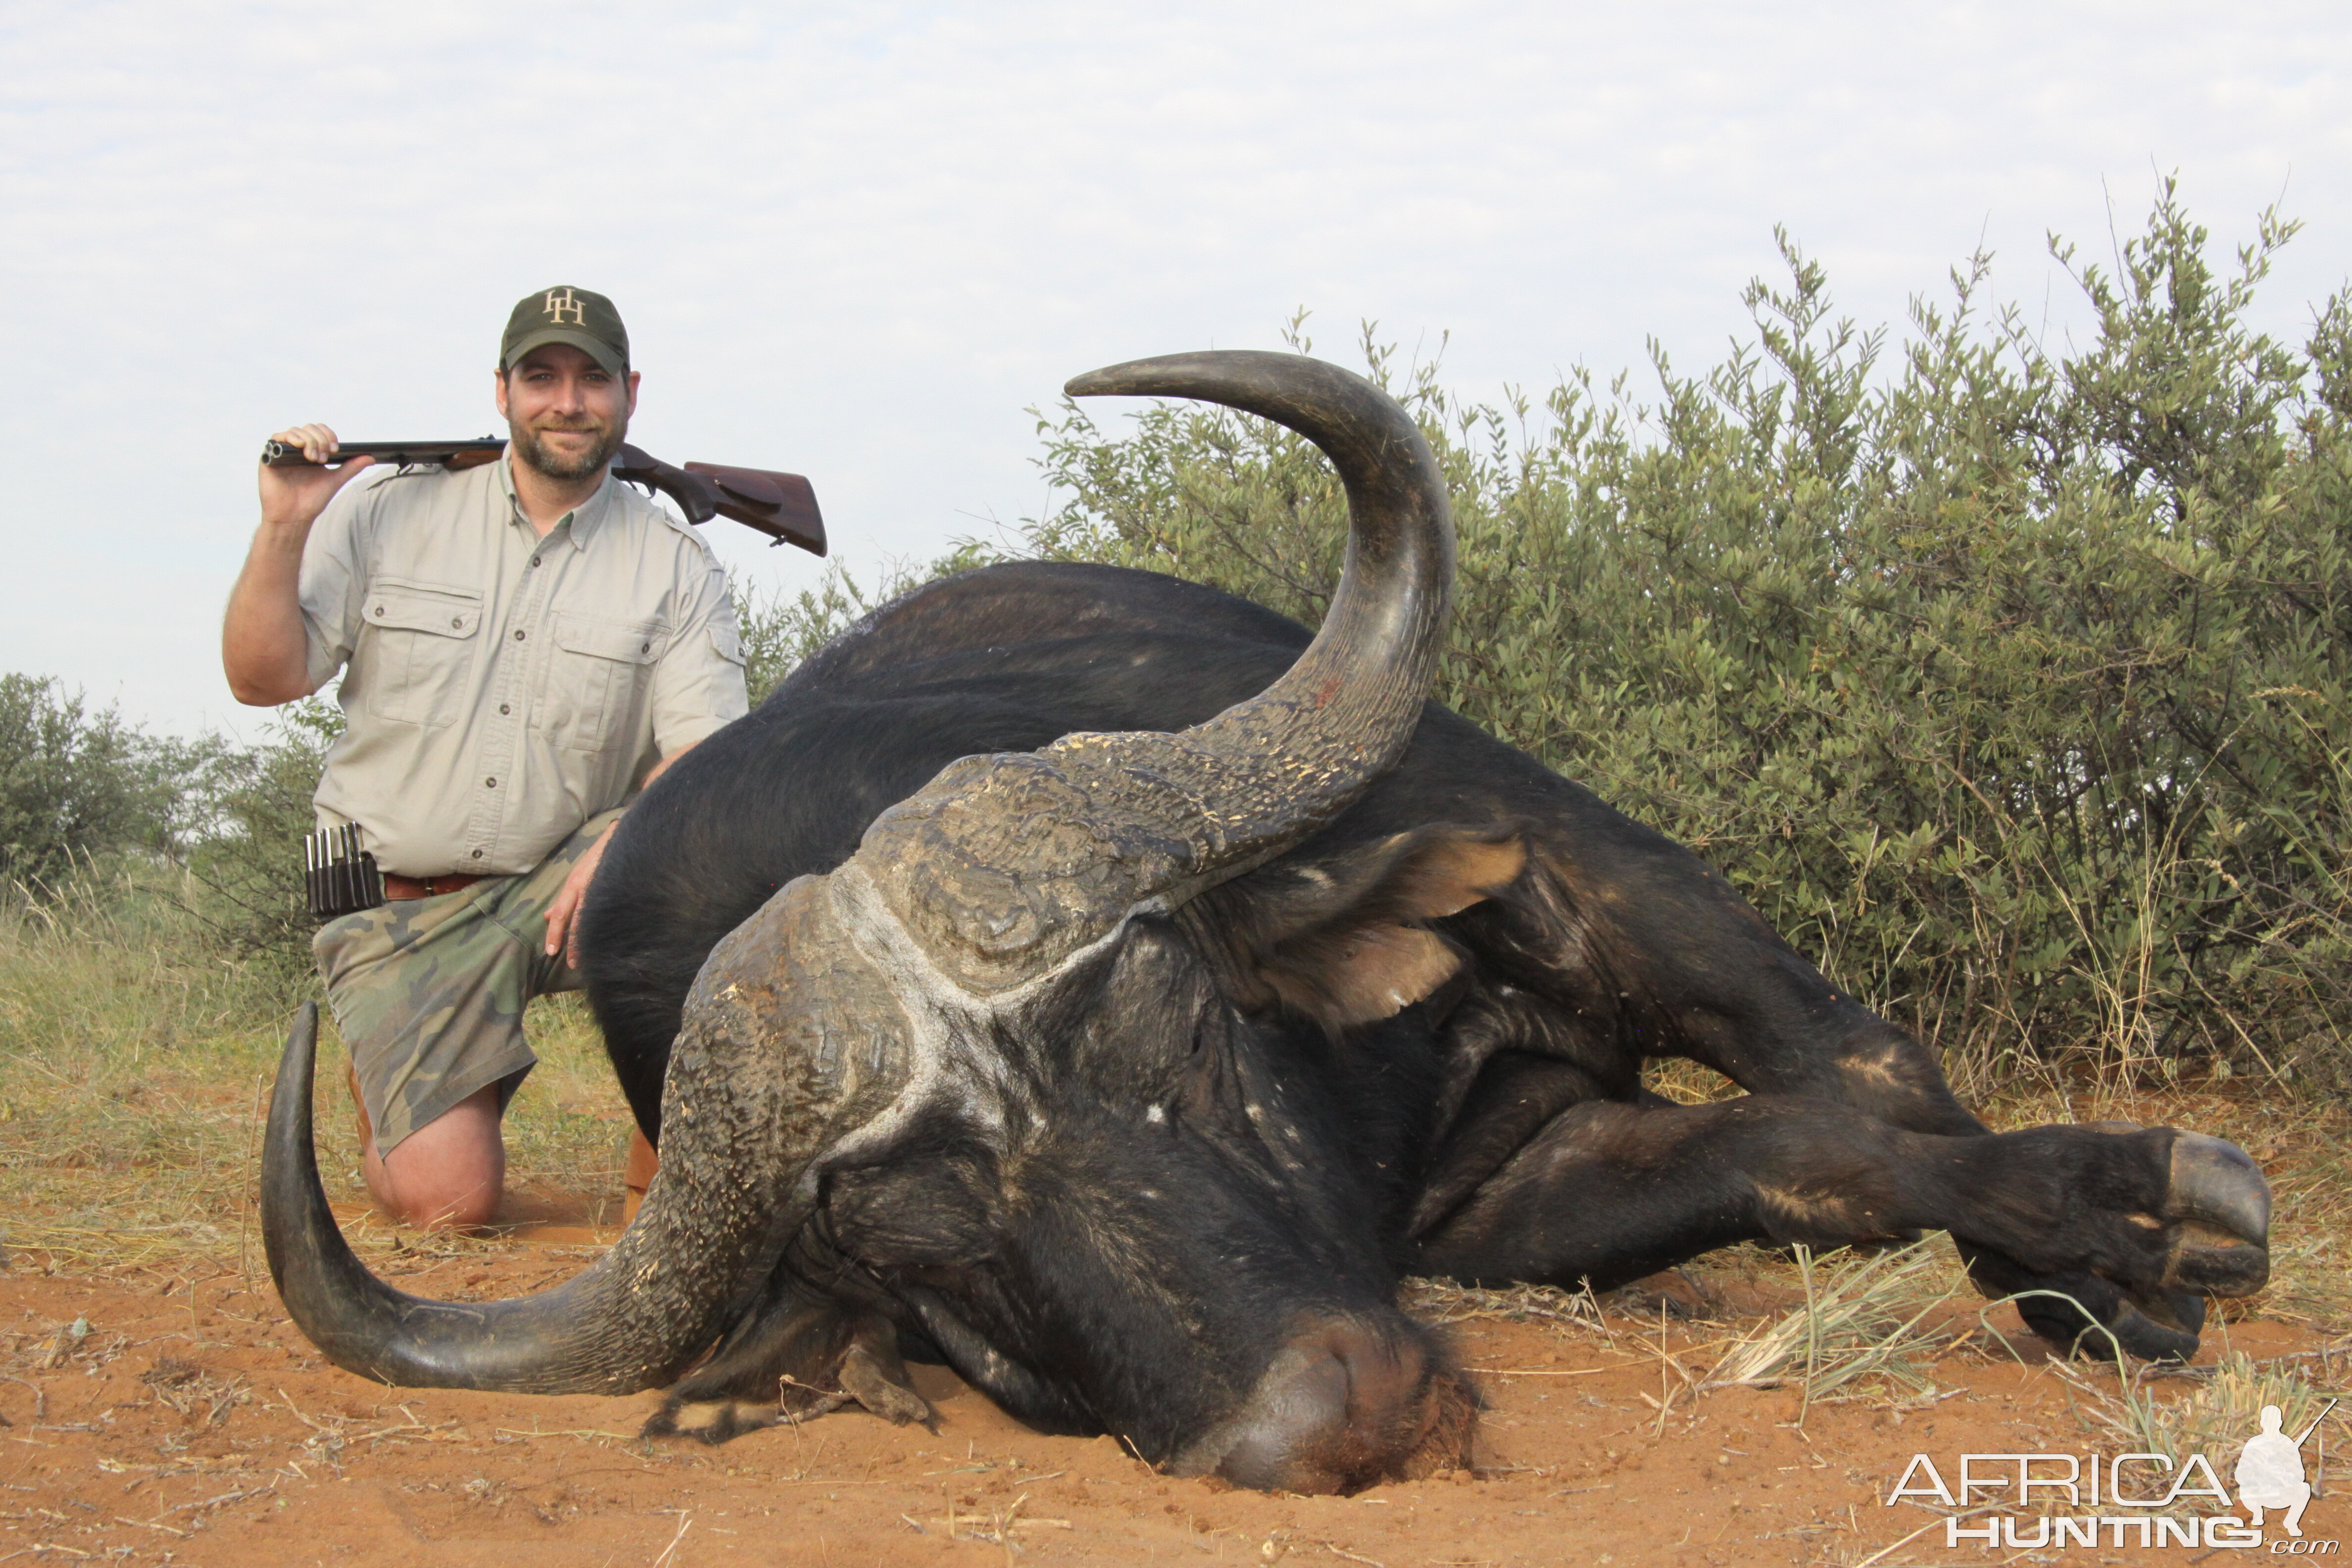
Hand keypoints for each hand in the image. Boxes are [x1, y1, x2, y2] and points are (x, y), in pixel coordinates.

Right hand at [259, 423, 373, 530]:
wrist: (294, 516)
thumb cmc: (311, 500)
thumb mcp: (335, 480)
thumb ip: (351, 467)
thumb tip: (369, 457)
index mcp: (312, 452)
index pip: (320, 432)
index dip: (329, 435)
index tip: (335, 449)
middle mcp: (297, 449)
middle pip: (309, 428)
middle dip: (320, 439)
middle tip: (323, 457)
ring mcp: (283, 452)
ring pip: (296, 431)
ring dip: (308, 440)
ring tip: (313, 458)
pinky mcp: (270, 456)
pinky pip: (277, 438)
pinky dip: (290, 438)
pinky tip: (299, 447)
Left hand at [545, 820, 619, 966]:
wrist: (621, 837)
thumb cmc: (599, 860)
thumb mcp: (577, 878)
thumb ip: (564, 899)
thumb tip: (546, 916)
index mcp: (574, 885)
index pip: (560, 913)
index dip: (555, 933)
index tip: (551, 952)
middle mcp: (584, 885)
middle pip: (573, 917)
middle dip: (571, 942)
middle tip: (571, 963)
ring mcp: (600, 885)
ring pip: (591, 916)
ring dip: (588, 937)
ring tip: (590, 956)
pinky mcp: (616, 884)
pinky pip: (609, 907)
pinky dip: (608, 923)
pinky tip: (611, 935)